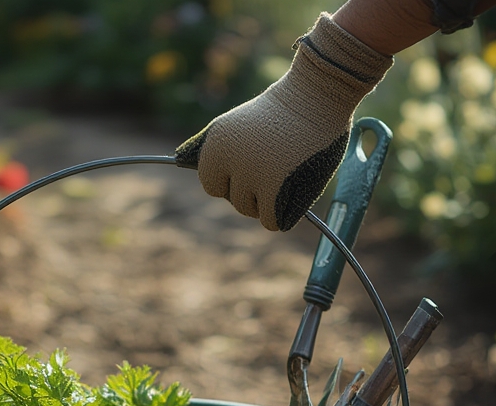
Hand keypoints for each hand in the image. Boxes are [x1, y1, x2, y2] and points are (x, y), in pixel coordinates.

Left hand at [175, 14, 391, 230]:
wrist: (317, 93)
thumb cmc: (279, 112)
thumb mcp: (236, 125)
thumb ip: (214, 148)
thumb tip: (178, 159)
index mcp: (216, 146)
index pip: (212, 185)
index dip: (233, 180)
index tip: (251, 164)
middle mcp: (230, 161)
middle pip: (234, 201)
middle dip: (253, 190)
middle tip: (274, 164)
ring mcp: (253, 176)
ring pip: (251, 211)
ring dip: (268, 201)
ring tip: (285, 173)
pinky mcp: (276, 189)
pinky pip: (270, 222)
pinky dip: (280, 214)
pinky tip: (291, 193)